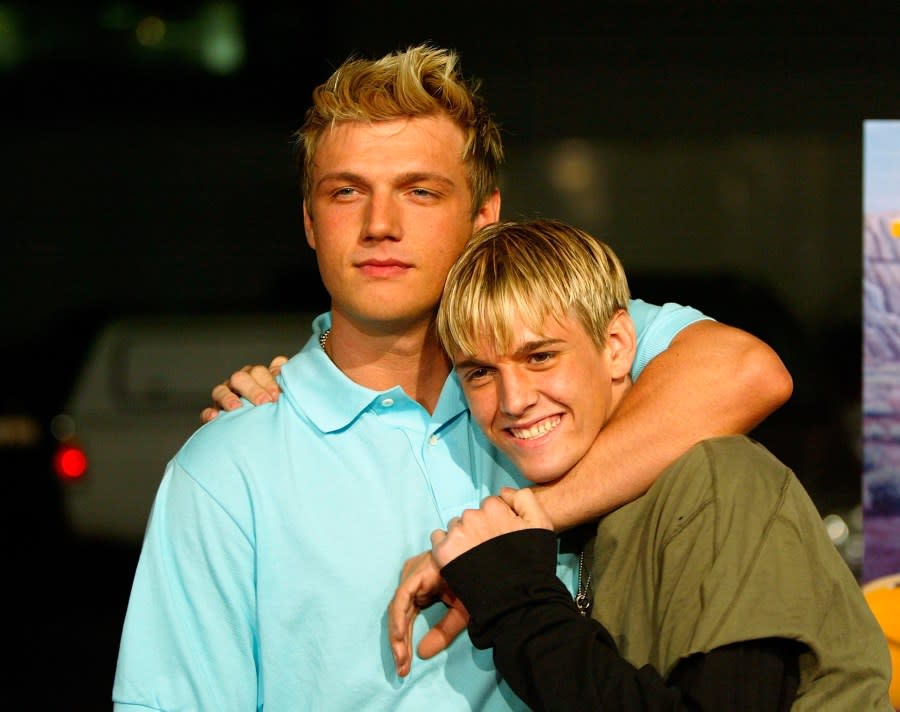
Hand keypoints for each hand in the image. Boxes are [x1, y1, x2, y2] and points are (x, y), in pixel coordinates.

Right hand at [200, 356, 287, 422]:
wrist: (262, 436)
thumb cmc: (276, 411)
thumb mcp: (282, 396)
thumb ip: (285, 382)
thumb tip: (289, 372)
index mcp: (257, 377)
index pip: (261, 371)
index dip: (269, 380)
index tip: (278, 396)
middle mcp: (240, 384)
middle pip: (241, 377)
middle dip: (253, 389)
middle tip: (264, 403)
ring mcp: (225, 397)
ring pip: (221, 390)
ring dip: (228, 398)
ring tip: (236, 407)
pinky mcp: (214, 413)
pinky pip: (208, 411)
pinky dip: (209, 413)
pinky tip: (214, 418)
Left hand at [387, 551, 468, 676]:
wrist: (484, 559)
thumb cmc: (474, 581)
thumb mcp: (460, 614)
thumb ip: (443, 632)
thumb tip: (422, 654)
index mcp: (421, 586)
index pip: (405, 619)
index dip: (404, 644)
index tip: (405, 669)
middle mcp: (412, 579)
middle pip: (399, 617)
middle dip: (399, 645)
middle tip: (402, 670)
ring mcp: (412, 574)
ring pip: (396, 610)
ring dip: (397, 637)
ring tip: (401, 659)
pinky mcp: (415, 572)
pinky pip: (401, 598)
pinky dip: (398, 618)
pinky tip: (399, 636)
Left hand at [431, 487, 552, 567]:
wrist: (517, 598)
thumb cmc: (532, 563)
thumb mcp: (541, 523)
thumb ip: (524, 499)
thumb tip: (503, 492)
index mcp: (493, 506)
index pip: (489, 506)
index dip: (496, 523)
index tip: (500, 539)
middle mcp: (472, 515)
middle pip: (471, 516)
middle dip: (478, 529)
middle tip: (488, 552)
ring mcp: (456, 532)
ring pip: (455, 527)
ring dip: (462, 538)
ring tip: (475, 559)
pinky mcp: (443, 550)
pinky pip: (438, 539)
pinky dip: (446, 547)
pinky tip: (459, 560)